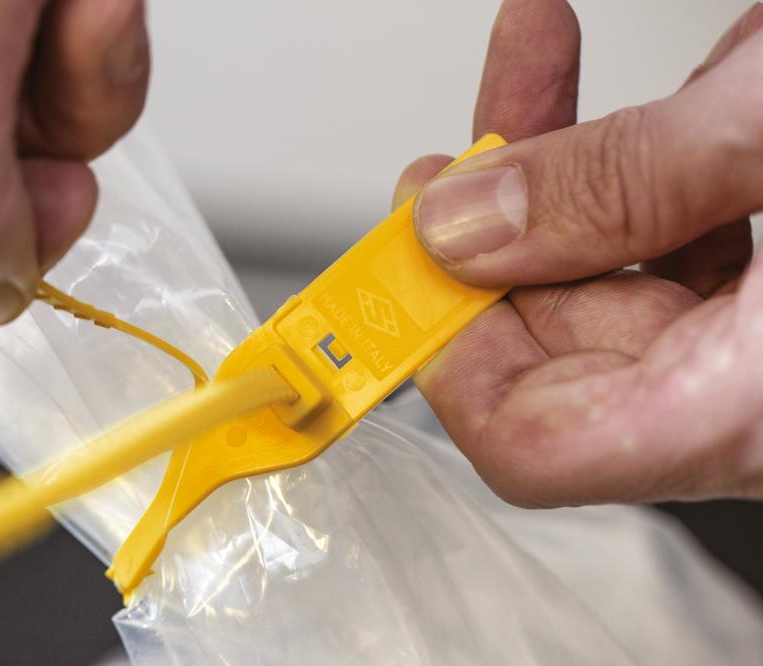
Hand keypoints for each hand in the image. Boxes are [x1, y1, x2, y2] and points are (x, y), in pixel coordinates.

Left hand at [395, 0, 762, 505]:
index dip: (448, 356)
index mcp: (761, 405)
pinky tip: (594, 76)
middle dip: (491, 234)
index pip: (539, 444)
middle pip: (555, 347)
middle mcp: (761, 391)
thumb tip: (461, 226)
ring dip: (554, 169)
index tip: (402, 265)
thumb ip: (619, 185)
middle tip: (452, 147)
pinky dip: (628, 158)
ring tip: (526, 63)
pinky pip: (670, 237)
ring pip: (607, 279)